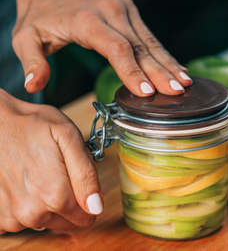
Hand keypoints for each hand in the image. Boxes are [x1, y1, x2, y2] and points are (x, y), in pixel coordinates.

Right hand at [0, 89, 101, 232]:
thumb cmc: (31, 125)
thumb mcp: (69, 138)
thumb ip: (86, 175)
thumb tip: (96, 207)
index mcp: (55, 195)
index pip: (86, 218)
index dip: (88, 201)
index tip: (78, 182)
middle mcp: (32, 212)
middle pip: (65, 222)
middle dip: (67, 202)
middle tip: (56, 173)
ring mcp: (11, 217)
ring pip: (43, 221)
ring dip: (44, 204)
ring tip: (35, 174)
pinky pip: (20, 221)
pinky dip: (24, 205)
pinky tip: (21, 183)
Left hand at [13, 0, 191, 96]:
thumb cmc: (40, 12)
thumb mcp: (26, 35)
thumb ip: (32, 60)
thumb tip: (34, 86)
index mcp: (88, 21)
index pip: (116, 49)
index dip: (132, 71)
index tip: (147, 91)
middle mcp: (112, 12)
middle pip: (140, 47)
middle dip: (160, 72)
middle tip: (176, 92)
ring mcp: (124, 9)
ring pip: (151, 42)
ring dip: (169, 63)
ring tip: (184, 84)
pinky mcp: (130, 11)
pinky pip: (151, 36)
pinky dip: (165, 54)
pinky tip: (178, 68)